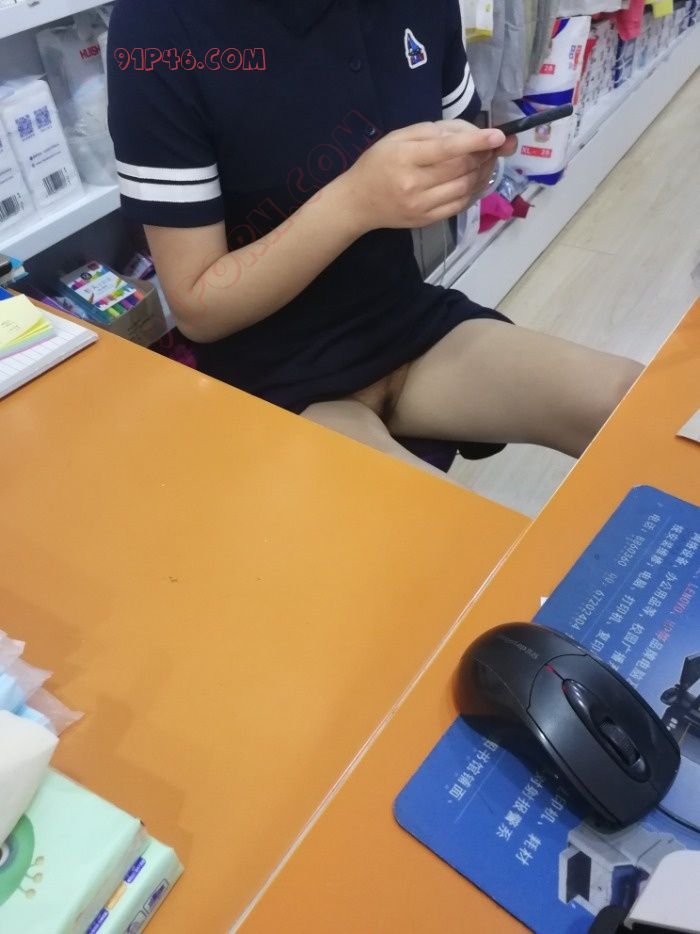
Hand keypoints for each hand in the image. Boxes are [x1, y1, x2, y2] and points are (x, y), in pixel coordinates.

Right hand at [336, 120, 508, 232]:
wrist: (358, 202)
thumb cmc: (377, 163)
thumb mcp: (398, 137)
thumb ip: (432, 132)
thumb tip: (467, 134)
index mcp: (406, 158)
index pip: (448, 149)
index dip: (476, 141)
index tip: (499, 136)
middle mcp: (415, 185)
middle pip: (461, 169)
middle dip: (484, 155)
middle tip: (496, 146)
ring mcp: (422, 206)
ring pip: (464, 188)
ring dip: (482, 173)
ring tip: (488, 161)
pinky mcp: (426, 220)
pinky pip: (459, 205)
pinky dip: (473, 191)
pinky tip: (476, 180)